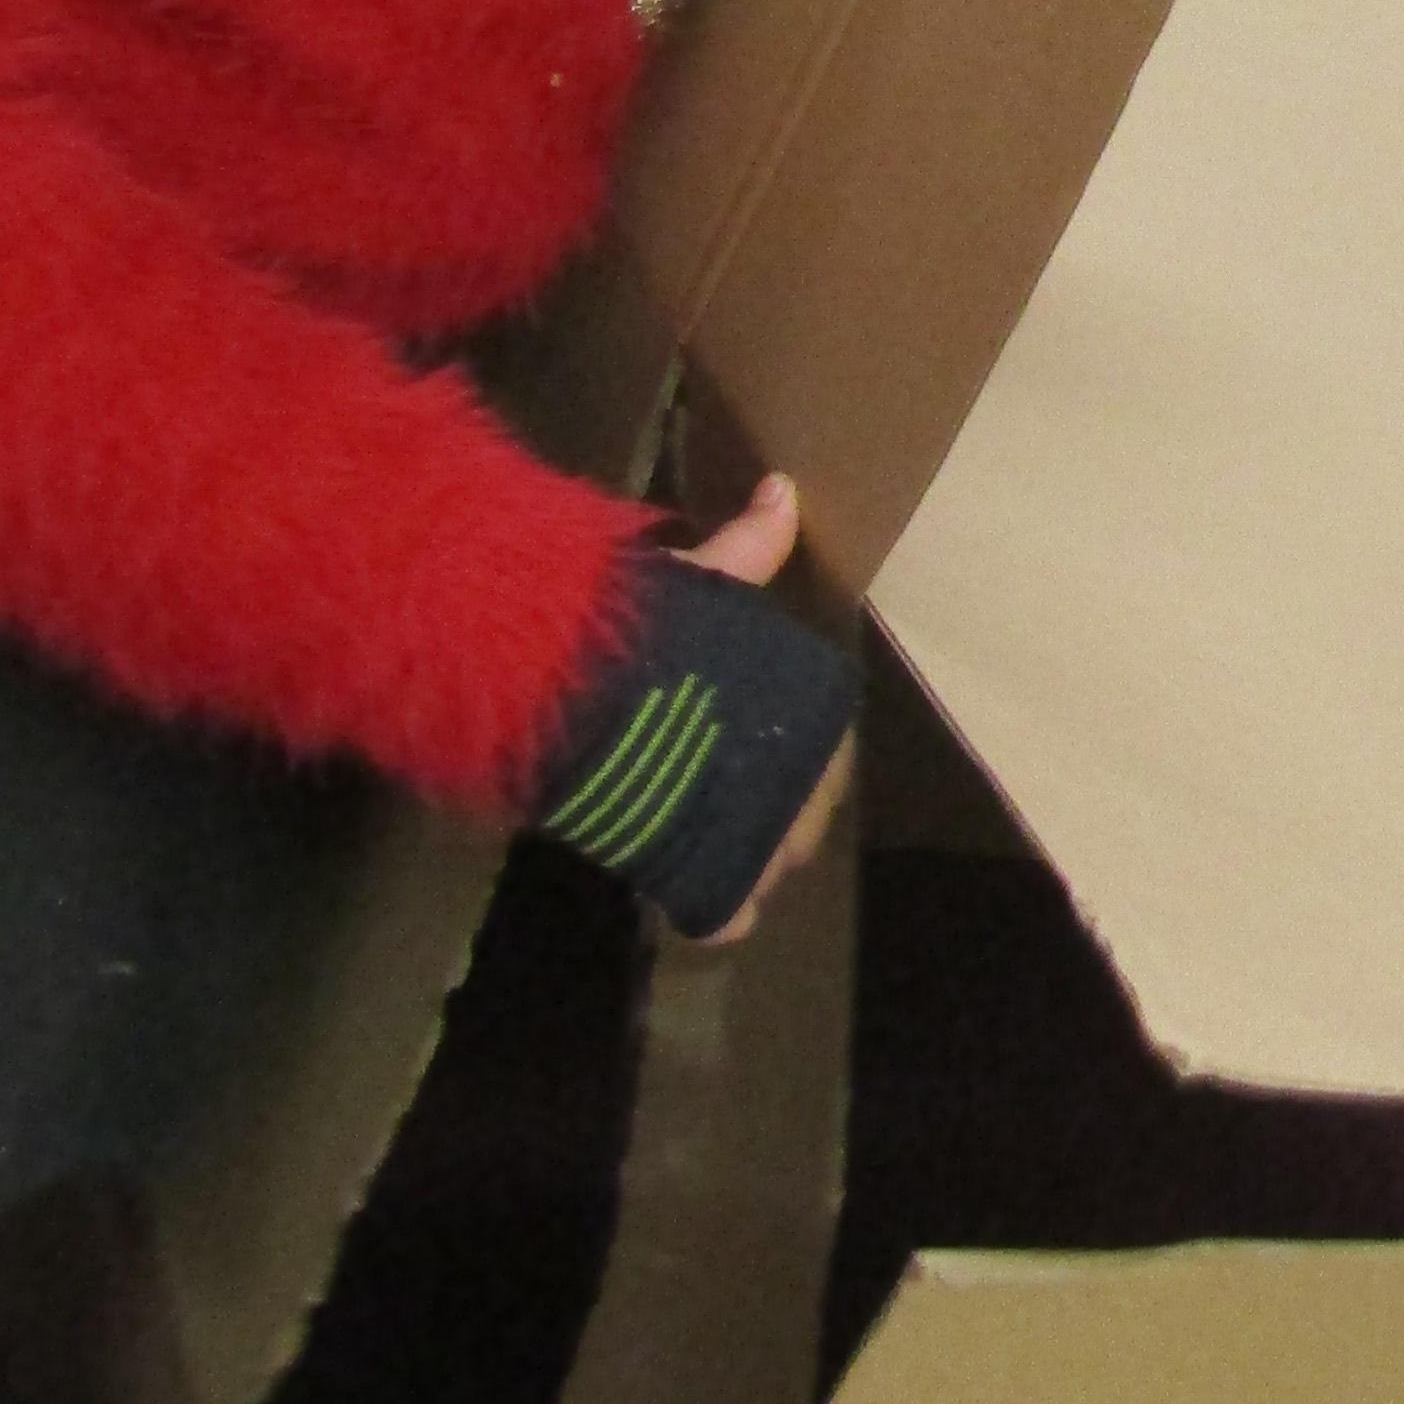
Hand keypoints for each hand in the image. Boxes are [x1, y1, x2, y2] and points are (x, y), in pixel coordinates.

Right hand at [668, 472, 847, 946]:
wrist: (578, 693)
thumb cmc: (648, 634)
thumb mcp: (702, 582)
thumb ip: (749, 547)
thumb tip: (786, 490)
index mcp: (813, 719)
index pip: (826, 754)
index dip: (787, 751)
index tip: (744, 742)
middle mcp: (804, 787)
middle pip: (805, 812)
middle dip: (768, 802)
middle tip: (709, 788)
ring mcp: (764, 844)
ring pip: (775, 863)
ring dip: (747, 851)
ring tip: (693, 829)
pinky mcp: (714, 886)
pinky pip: (730, 913)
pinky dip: (717, 907)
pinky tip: (691, 888)